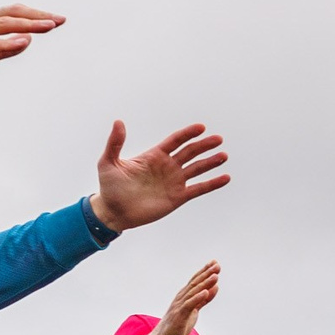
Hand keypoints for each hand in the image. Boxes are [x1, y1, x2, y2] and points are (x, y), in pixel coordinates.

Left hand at [88, 123, 230, 231]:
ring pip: (197, 169)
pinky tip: (225, 178)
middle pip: (190, 152)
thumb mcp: (108, 162)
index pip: (175, 141)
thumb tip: (119, 122)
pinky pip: (199, 189)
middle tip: (218, 140)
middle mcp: (167, 166)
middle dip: (204, 145)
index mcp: (154, 155)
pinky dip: (212, 184)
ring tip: (224, 156)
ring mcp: (174, 182)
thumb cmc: (109, 187)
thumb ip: (115, 143)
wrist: (113, 212)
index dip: (188, 134)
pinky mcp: (178, 197)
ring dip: (211, 162)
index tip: (201, 128)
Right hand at [134, 262, 218, 334]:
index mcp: (184, 297)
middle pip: (195, 284)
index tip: (214, 263)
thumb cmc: (177, 325)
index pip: (195, 281)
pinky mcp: (179, 316)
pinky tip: (205, 292)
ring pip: (193, 292)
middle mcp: (181, 299)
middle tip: (217, 265)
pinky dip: (197, 298)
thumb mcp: (193, 311)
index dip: (205, 272)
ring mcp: (179, 307)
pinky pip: (189, 305)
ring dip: (205, 283)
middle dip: (206, 274)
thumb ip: (203, 300)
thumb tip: (214, 288)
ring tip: (215, 276)